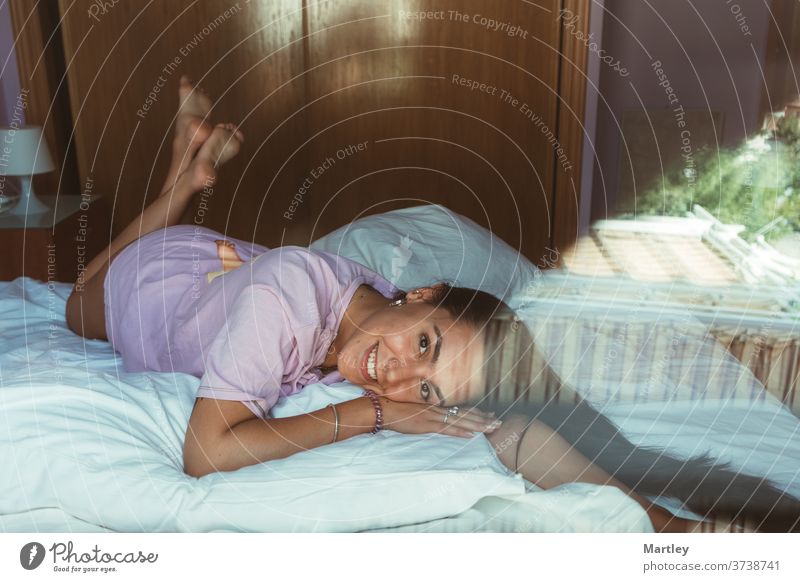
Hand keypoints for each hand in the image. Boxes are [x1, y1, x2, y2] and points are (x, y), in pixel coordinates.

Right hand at [378, 397, 501, 437]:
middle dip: (483, 419)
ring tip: (492, 428)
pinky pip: (446, 429)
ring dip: (477, 425)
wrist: (385, 410)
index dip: (477, 413)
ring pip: (460, 421)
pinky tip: (471, 434)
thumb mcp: (416, 414)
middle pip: (465, 414)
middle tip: (499, 422)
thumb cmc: (397, 412)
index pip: (461, 410)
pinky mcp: (427, 425)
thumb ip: (428, 417)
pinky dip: (459, 432)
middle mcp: (438, 410)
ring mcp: (433, 417)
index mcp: (436, 408)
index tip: (490, 415)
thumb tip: (437, 421)